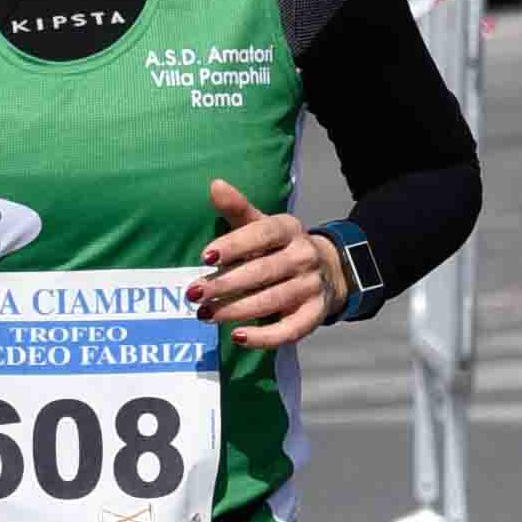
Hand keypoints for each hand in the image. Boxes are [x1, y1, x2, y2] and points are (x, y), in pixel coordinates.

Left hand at [189, 175, 345, 346]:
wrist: (327, 270)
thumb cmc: (279, 247)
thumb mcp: (262, 225)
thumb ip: (238, 209)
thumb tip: (214, 184)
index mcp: (289, 229)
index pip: (262, 234)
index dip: (234, 245)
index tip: (205, 256)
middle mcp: (303, 256)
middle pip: (263, 271)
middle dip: (225, 284)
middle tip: (194, 293)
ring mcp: (311, 287)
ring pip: (272, 300)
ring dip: (235, 310)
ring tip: (205, 315)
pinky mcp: (314, 315)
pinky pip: (289, 330)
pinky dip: (264, 337)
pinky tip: (238, 337)